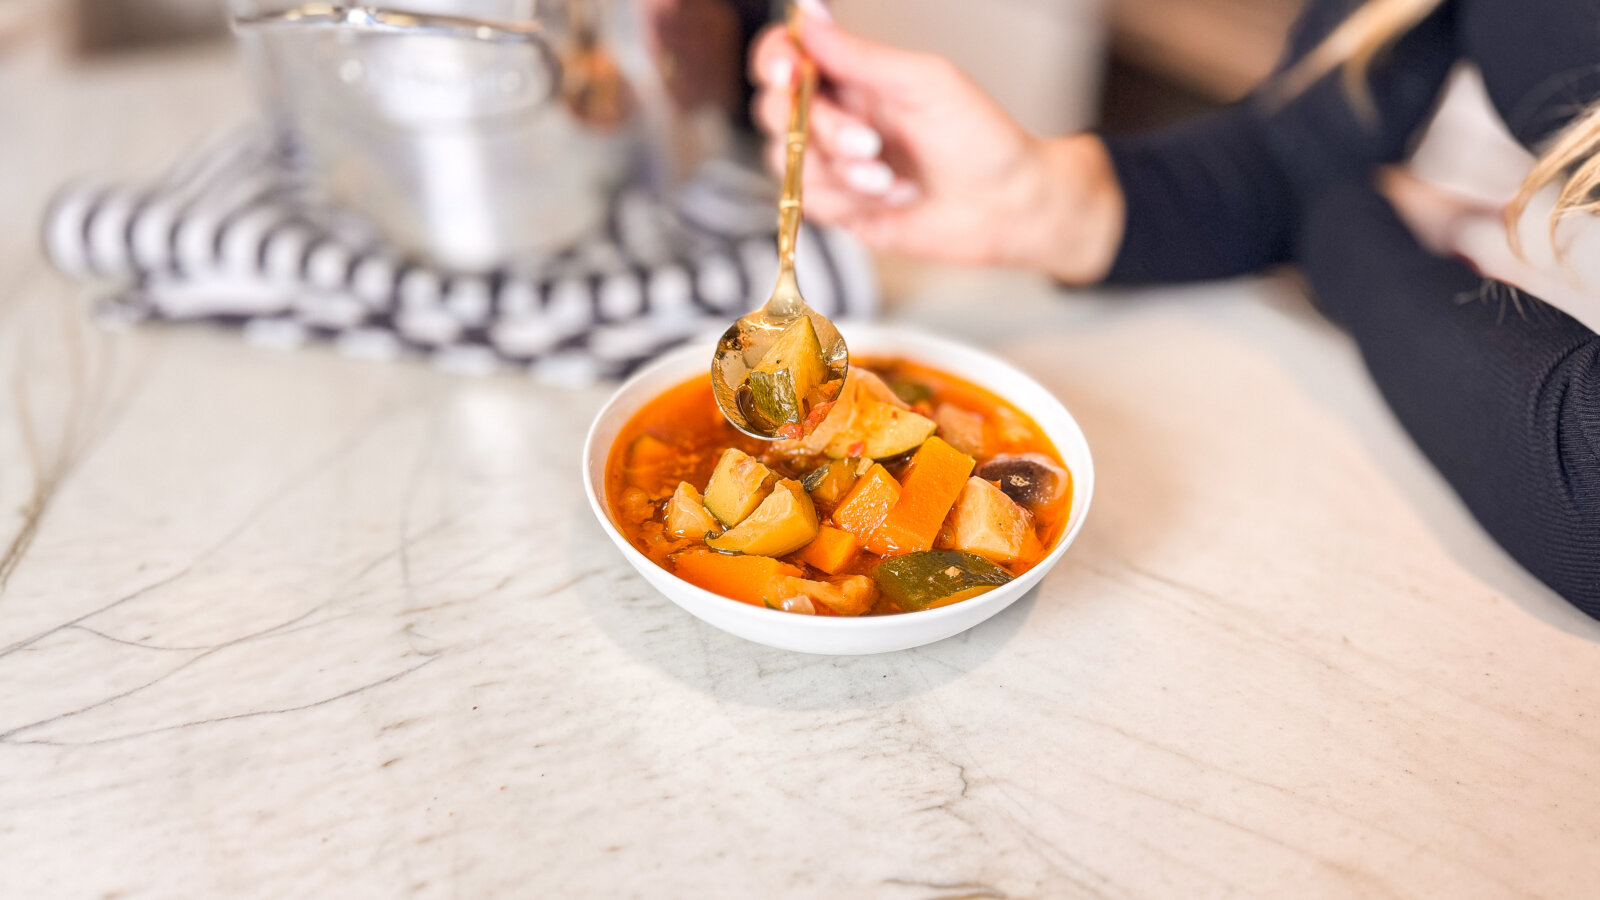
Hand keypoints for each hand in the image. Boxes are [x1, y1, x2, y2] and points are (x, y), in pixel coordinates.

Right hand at [749, 1, 1122, 283]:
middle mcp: (838, 116)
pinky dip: (846, 202)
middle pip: (774, 111)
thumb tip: (809, 16)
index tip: (788, 71)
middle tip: (868, 141)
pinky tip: (890, 198)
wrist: (1006, 207)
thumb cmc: (981, 141)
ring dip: (839, 171)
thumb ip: (859, 55)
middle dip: (820, 130)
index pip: (785, 57)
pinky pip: (806, 201)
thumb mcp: (922, 83)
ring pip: (786, 160)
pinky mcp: (840, 206)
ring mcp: (835, 163)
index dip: (774, 61)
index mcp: (854, 77)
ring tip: (888, 177)